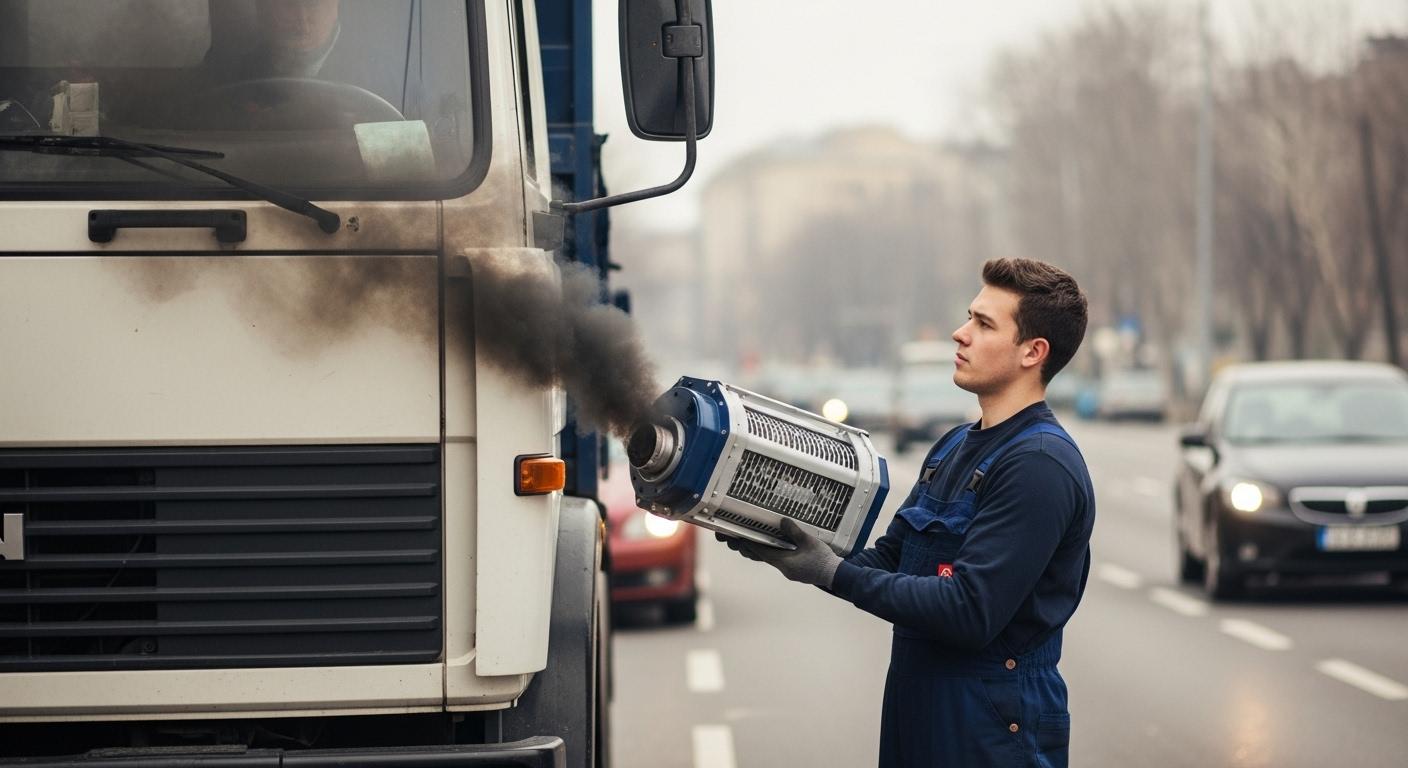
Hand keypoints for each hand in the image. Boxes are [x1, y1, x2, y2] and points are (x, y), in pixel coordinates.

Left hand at [715, 518, 840, 587]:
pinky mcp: (793, 570)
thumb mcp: (810, 542)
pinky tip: (767, 546)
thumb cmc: (824, 560)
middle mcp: (782, 568)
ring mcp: (787, 570)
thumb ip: (795, 532)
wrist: (836, 576)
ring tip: (744, 541)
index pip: (761, 552)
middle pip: (760, 557)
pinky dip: (768, 553)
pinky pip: (776, 560)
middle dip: (747, 548)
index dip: (749, 544)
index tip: (738, 536)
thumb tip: (782, 521)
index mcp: (784, 562)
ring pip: (767, 559)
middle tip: (734, 539)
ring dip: (757, 551)